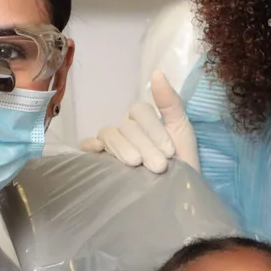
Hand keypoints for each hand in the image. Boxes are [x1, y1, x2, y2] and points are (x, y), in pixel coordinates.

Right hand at [79, 71, 198, 173]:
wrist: (178, 196)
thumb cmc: (183, 164)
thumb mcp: (182, 131)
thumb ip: (170, 103)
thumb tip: (157, 73)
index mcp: (144, 120)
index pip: (139, 111)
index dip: (153, 129)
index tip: (170, 152)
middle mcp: (126, 129)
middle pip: (126, 126)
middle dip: (145, 146)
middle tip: (159, 167)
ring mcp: (112, 144)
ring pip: (109, 134)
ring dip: (123, 148)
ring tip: (136, 166)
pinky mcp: (101, 161)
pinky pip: (88, 146)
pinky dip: (90, 146)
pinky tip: (98, 153)